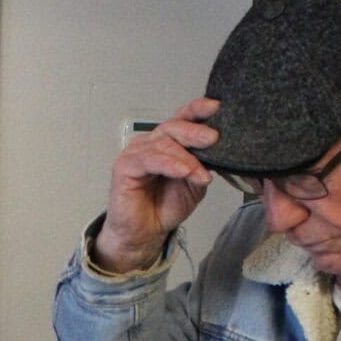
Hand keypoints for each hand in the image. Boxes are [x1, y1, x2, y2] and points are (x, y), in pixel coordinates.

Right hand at [93, 96, 220, 272]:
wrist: (145, 233)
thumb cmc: (164, 206)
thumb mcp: (193, 185)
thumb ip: (201, 167)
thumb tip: (214, 155)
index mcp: (167, 143)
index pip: (182, 119)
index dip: (197, 110)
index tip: (216, 107)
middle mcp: (150, 143)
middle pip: (173, 127)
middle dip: (195, 132)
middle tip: (214, 138)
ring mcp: (136, 153)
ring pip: (163, 144)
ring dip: (186, 158)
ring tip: (199, 173)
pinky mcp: (124, 166)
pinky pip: (149, 159)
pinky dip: (168, 164)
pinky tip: (182, 171)